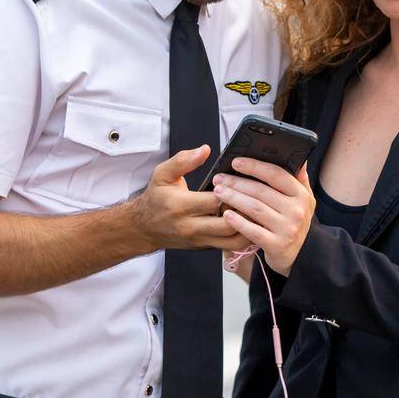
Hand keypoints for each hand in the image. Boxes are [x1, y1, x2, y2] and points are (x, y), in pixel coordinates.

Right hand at [122, 146, 250, 254]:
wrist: (143, 228)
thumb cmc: (156, 199)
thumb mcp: (162, 174)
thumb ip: (183, 160)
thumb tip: (205, 150)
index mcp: (180, 206)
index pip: (214, 201)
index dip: (230, 190)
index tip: (236, 181)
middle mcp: (191, 227)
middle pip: (228, 224)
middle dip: (244, 210)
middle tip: (253, 196)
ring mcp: (200, 240)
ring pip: (233, 240)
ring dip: (248, 225)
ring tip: (254, 209)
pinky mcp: (205, 247)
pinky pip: (230, 246)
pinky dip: (244, 234)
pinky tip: (249, 220)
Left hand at [212, 158, 314, 275]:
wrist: (300, 256)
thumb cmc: (294, 222)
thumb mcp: (303, 200)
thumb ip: (298, 178)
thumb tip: (297, 157)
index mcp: (302, 195)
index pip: (277, 174)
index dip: (255, 166)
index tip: (236, 161)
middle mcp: (297, 211)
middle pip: (261, 191)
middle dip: (237, 182)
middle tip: (219, 178)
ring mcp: (287, 229)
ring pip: (255, 209)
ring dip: (234, 198)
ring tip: (218, 192)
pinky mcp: (277, 245)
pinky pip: (253, 231)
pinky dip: (238, 222)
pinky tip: (226, 214)